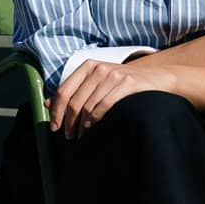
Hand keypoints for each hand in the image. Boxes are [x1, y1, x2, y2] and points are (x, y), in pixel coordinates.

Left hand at [49, 53, 163, 139]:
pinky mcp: (126, 84)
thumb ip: (74, 91)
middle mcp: (98, 68)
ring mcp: (113, 75)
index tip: (54, 127)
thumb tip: (46, 104)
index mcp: (87, 67)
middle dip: (68, 123)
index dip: (56, 111)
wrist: (158, 78)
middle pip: (74, 101)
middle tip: (68, 137)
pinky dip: (95, 121)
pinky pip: (103, 107)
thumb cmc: (124, 84)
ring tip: (80, 137)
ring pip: (87, 106)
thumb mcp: (98, 83)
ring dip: (81, 126)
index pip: (63, 91)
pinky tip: (93, 130)